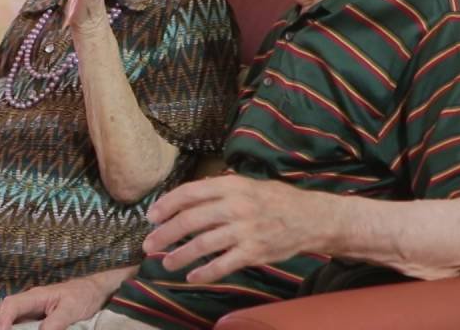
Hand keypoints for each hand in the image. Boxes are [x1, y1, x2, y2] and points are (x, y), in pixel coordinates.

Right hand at [0, 278, 104, 329]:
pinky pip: (10, 323)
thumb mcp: (71, 309)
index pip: (11, 305)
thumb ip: (56, 322)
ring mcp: (26, 310)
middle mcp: (26, 302)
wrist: (93, 290)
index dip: (2, 319)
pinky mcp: (30, 318)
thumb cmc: (82, 296)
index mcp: (34, 296)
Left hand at [142, 175, 332, 283]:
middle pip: (191, 220)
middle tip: (148, 244)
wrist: (311, 218)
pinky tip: (191, 276)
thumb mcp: (250, 184)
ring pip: (202, 244)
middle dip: (165, 234)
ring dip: (179, 255)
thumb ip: (222, 188)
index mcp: (233, 185)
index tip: (151, 216)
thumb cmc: (278, 200)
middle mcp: (237, 206)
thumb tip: (190, 195)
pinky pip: (222, 265)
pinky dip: (204, 272)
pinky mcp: (254, 252)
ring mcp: (245, 230)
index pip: (190, 192)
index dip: (167, 205)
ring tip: (165, 263)